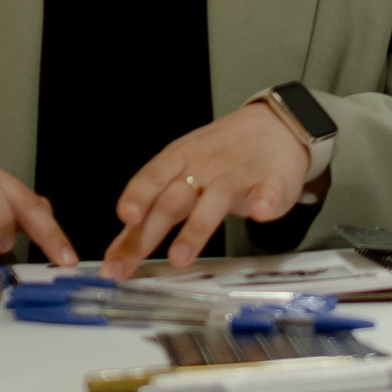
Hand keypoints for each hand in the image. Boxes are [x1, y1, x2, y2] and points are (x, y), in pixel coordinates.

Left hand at [101, 100, 311, 278]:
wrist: (276, 126)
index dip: (137, 196)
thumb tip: (116, 254)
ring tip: (180, 257)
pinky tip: (260, 214)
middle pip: (174, 199)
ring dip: (195, 229)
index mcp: (179, 161)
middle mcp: (205, 167)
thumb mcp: (181, 176)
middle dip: (151, 232)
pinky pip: (270, 191)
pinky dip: (265, 201)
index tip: (124, 218)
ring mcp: (239, 175)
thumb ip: (151, 215)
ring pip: (216, 200)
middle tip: (131, 264)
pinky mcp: (273, 182)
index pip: (152, 178)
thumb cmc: (220, 157)